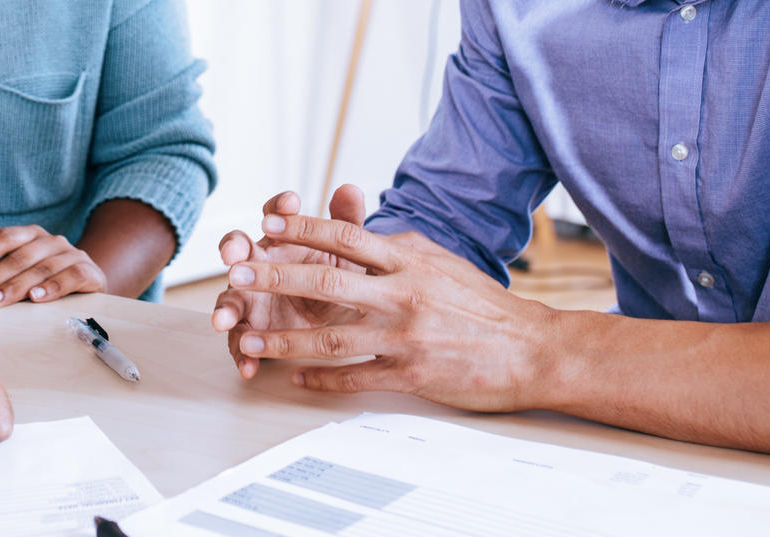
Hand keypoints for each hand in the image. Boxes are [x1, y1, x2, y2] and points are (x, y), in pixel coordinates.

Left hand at [0, 225, 106, 306]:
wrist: (91, 288)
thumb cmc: (48, 282)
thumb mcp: (22, 275)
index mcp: (31, 236)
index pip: (4, 237)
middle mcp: (51, 241)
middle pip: (17, 257)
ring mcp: (72, 255)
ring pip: (40, 268)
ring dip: (15, 287)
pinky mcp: (91, 272)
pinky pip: (71, 277)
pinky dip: (53, 287)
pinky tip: (36, 298)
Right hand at [212, 187, 371, 378]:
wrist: (339, 315)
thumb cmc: (336, 275)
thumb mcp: (348, 253)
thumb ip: (346, 223)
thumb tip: (350, 189)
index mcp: (282, 239)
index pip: (275, 215)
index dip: (279, 208)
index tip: (291, 202)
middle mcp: (260, 265)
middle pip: (239, 252)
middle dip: (233, 251)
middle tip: (233, 255)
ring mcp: (251, 299)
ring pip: (231, 300)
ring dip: (225, 309)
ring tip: (222, 320)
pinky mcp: (252, 332)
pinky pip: (242, 344)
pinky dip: (243, 355)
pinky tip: (248, 365)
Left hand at [221, 185, 559, 412]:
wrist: (533, 350)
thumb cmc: (485, 307)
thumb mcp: (441, 264)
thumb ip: (398, 250)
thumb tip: (363, 237)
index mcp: (409, 261)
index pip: (345, 237)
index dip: (302, 230)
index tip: (267, 225)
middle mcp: (403, 295)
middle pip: (326, 283)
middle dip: (274, 278)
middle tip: (236, 275)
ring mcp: (405, 337)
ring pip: (331, 338)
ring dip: (284, 340)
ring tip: (250, 340)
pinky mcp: (411, 375)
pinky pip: (355, 378)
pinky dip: (322, 379)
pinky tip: (297, 378)